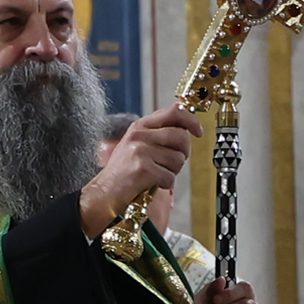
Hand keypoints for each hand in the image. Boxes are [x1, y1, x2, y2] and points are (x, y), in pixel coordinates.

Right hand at [79, 106, 196, 236]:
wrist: (104, 193)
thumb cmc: (123, 171)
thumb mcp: (136, 143)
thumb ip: (157, 130)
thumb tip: (180, 111)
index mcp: (140, 126)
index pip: (174, 113)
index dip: (191, 121)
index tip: (199, 132)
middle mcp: (139, 135)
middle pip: (181, 137)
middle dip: (183, 154)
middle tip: (172, 163)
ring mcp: (140, 152)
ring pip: (178, 160)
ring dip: (172, 172)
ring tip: (156, 174)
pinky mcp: (143, 170)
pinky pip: (170, 177)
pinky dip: (165, 185)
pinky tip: (152, 184)